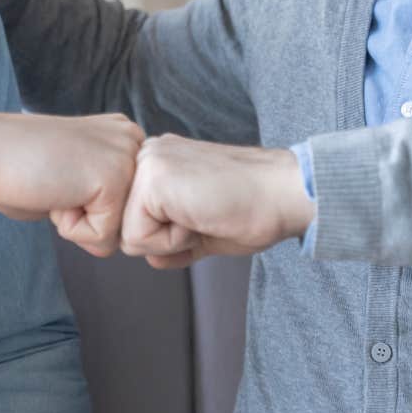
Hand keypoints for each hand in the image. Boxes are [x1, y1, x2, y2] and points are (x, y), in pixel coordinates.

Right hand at [0, 110, 143, 257]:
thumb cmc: (15, 167)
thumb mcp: (75, 175)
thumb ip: (104, 194)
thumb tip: (128, 236)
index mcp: (125, 135)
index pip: (127, 203)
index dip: (87, 205)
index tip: (58, 176)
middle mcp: (134, 141)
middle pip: (128, 218)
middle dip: (88, 216)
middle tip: (54, 182)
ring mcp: (126, 158)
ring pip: (119, 231)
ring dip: (79, 223)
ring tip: (53, 186)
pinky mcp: (113, 180)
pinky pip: (102, 237)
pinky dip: (70, 228)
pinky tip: (51, 192)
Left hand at [119, 135, 315, 268]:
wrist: (283, 194)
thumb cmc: (254, 209)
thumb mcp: (201, 229)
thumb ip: (170, 239)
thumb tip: (150, 258)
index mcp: (159, 161)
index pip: (136, 221)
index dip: (170, 237)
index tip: (206, 215)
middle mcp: (148, 154)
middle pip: (128, 229)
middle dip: (166, 240)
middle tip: (205, 215)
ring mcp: (148, 163)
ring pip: (130, 235)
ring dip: (170, 241)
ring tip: (203, 213)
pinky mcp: (153, 179)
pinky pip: (139, 238)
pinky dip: (173, 242)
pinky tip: (201, 216)